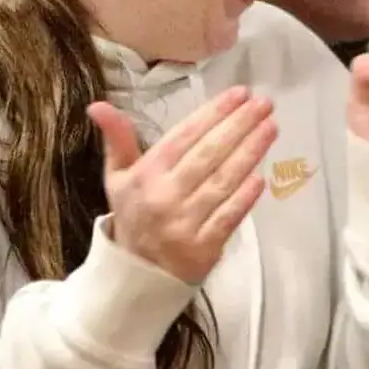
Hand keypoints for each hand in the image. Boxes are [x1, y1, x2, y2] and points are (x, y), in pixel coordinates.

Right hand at [91, 86, 275, 282]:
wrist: (136, 274)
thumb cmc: (134, 216)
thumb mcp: (118, 177)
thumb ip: (117, 139)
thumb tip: (98, 105)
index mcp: (146, 174)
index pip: (184, 136)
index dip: (213, 113)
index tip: (239, 94)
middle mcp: (165, 195)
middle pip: (208, 154)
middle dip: (239, 125)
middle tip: (264, 104)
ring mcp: (185, 222)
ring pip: (222, 182)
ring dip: (249, 153)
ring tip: (270, 129)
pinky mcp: (203, 247)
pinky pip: (228, 217)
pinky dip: (244, 197)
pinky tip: (261, 177)